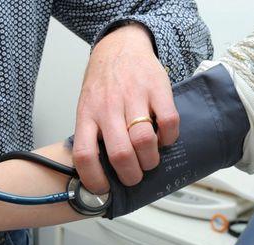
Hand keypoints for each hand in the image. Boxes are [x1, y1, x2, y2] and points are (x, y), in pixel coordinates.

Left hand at [73, 23, 179, 192]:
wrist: (120, 46)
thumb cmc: (102, 84)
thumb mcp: (87, 108)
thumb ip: (91, 135)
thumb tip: (99, 173)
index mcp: (87, 115)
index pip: (84, 155)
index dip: (94, 178)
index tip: (104, 188)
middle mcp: (108, 108)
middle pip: (120, 153)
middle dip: (131, 175)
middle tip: (134, 177)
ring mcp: (133, 97)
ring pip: (144, 141)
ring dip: (150, 160)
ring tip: (149, 160)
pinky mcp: (157, 89)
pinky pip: (169, 122)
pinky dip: (170, 138)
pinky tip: (165, 139)